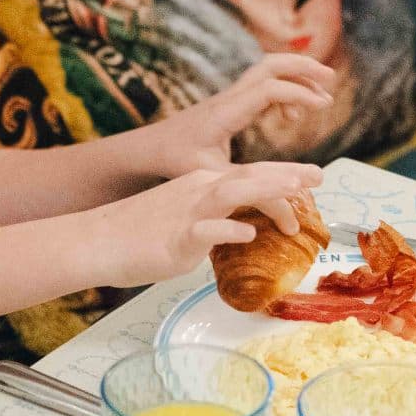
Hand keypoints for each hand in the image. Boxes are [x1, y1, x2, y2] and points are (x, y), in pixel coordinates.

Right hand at [91, 162, 321, 291]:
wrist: (97, 240)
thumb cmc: (139, 233)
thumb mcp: (183, 219)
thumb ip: (213, 220)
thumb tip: (239, 230)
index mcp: (202, 185)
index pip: (250, 175)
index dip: (283, 174)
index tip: (312, 176)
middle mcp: (199, 192)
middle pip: (249, 177)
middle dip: (286, 176)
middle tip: (319, 176)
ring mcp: (187, 213)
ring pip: (232, 194)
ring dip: (266, 190)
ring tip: (295, 193)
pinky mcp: (176, 238)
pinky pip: (205, 232)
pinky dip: (227, 231)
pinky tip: (248, 235)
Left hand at [144, 55, 340, 172]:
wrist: (149, 149)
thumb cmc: (176, 163)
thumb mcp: (212, 178)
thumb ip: (247, 185)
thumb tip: (285, 205)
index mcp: (226, 112)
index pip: (269, 89)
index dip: (299, 94)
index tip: (323, 106)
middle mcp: (229, 98)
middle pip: (270, 64)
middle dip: (303, 66)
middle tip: (331, 78)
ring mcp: (229, 97)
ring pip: (267, 71)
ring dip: (296, 78)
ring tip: (320, 100)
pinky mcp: (229, 103)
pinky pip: (263, 87)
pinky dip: (284, 93)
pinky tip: (291, 117)